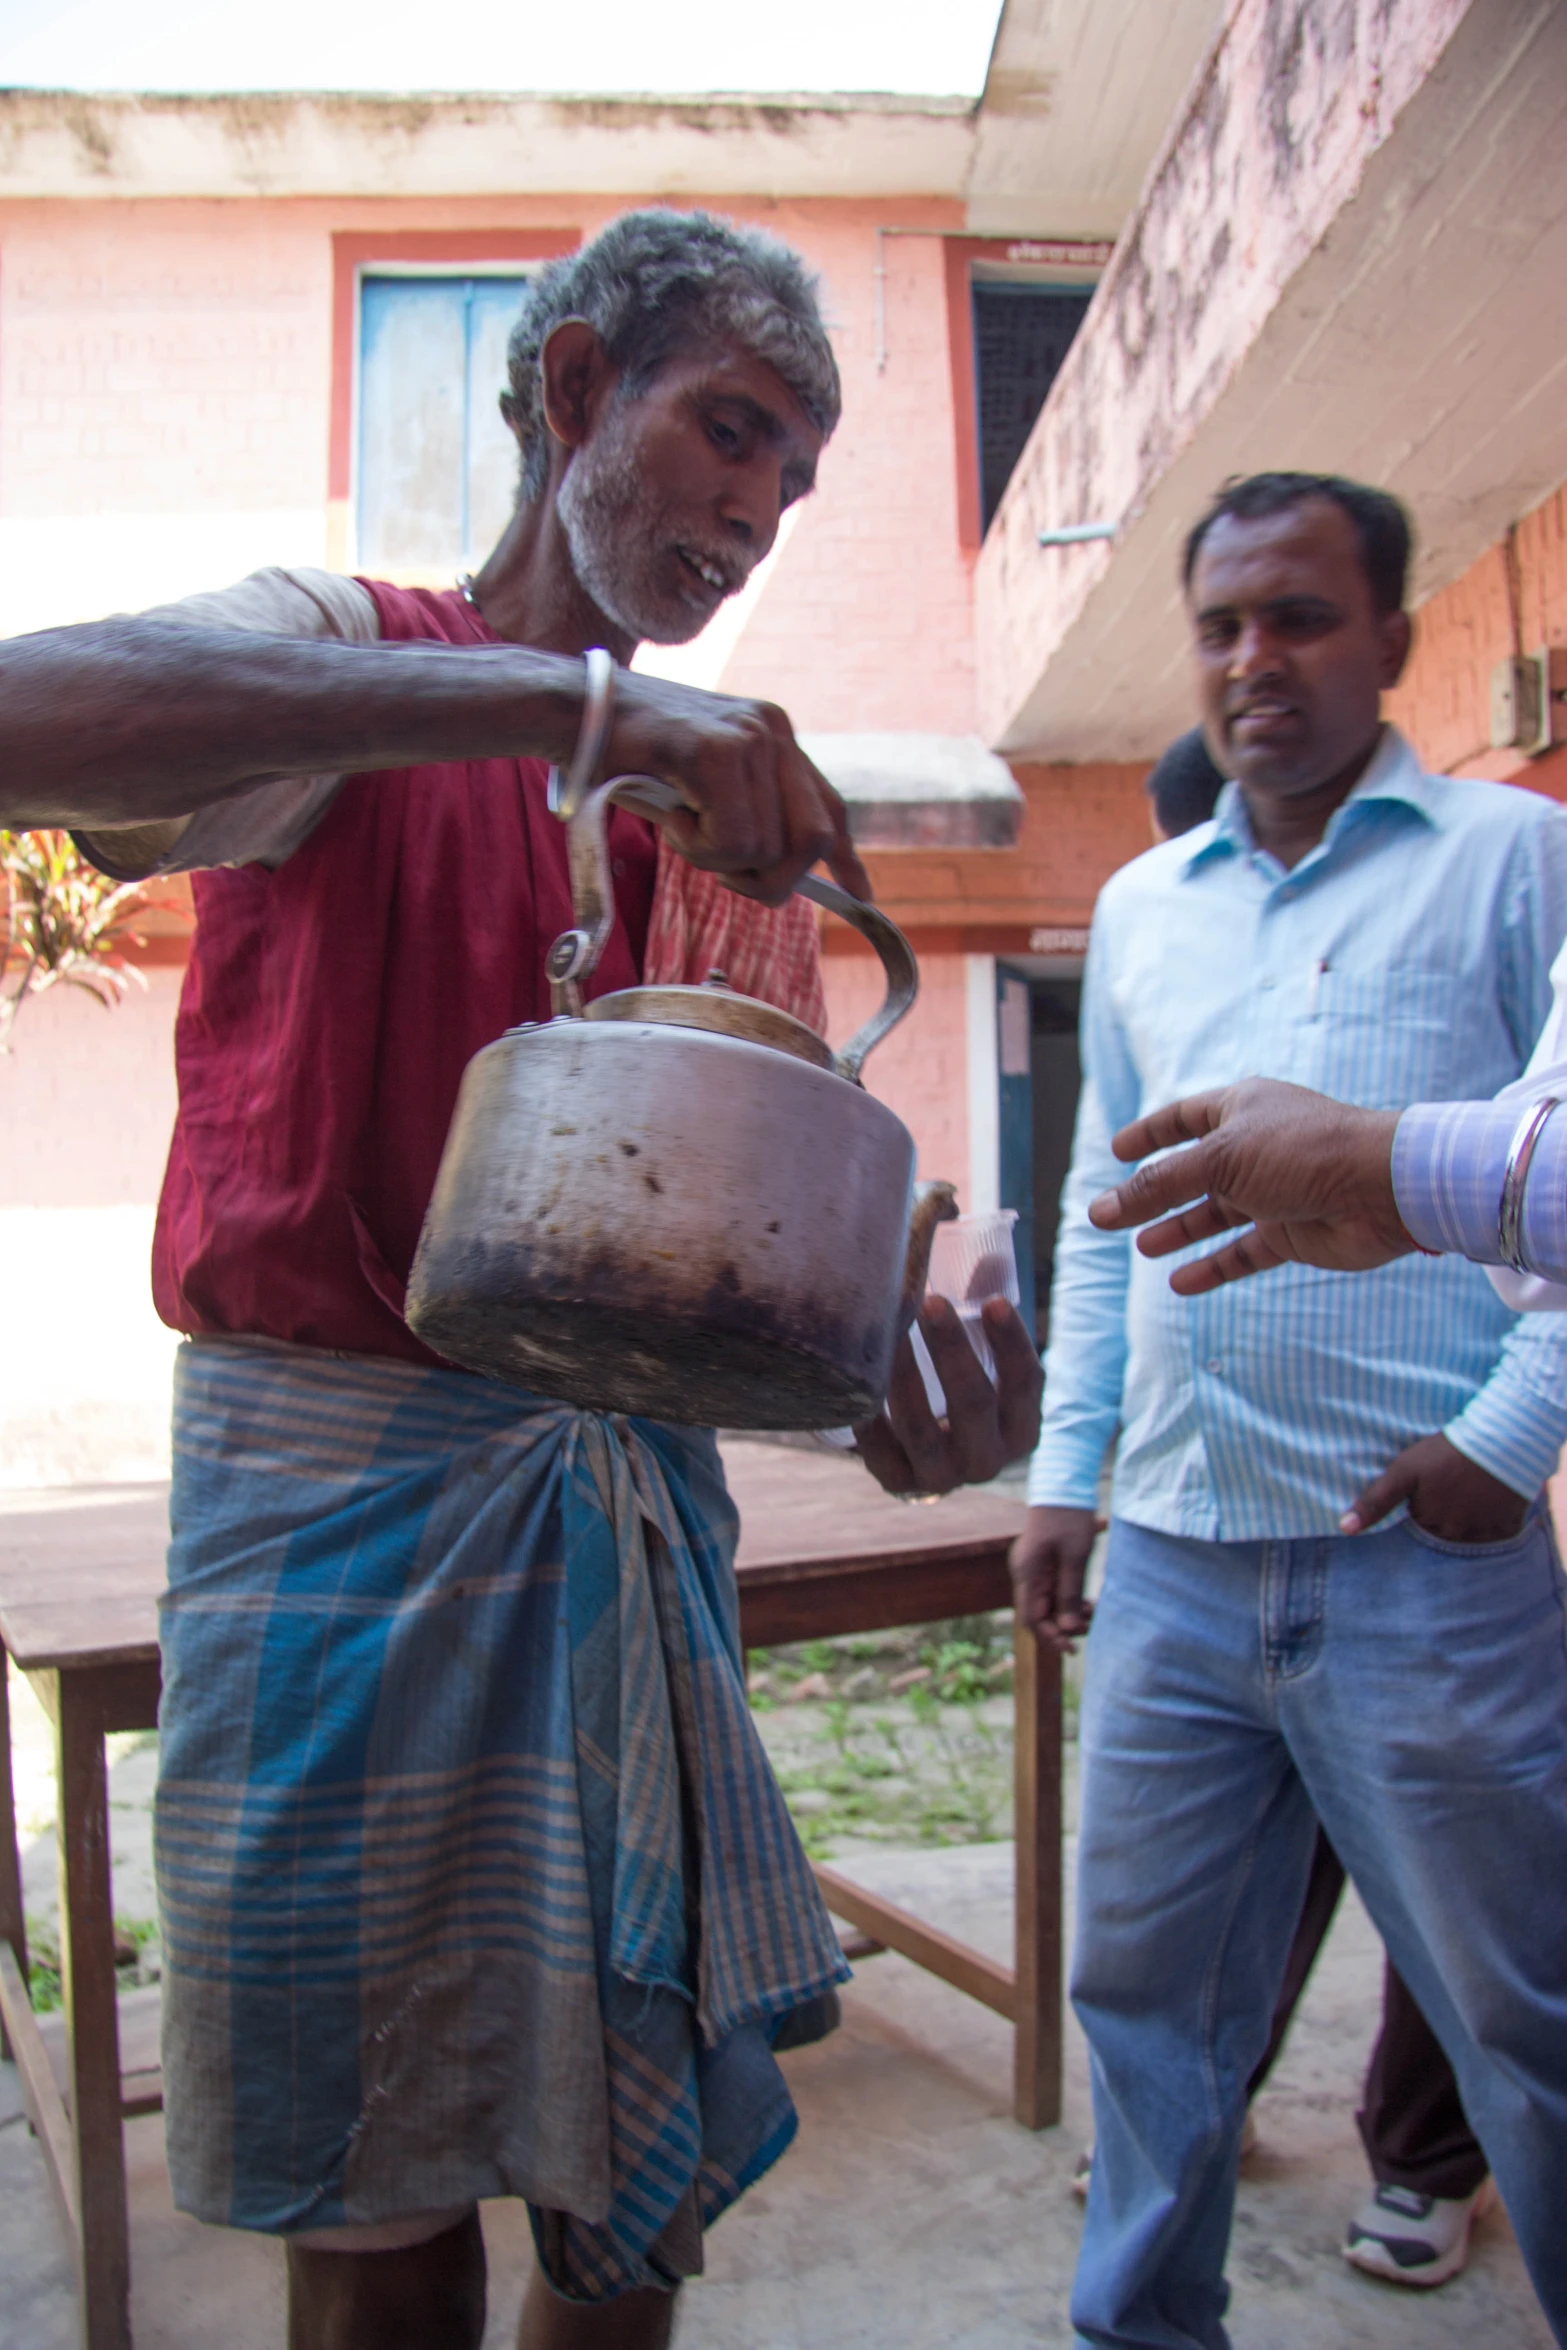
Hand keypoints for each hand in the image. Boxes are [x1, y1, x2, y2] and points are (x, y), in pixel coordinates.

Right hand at [606, 671, 869, 905]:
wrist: (569, 711)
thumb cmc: (623, 752)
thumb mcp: (698, 782)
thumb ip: (741, 812)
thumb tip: (773, 874)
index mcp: (774, 732)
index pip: (828, 806)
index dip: (846, 856)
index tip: (862, 894)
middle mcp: (773, 729)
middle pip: (811, 840)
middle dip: (772, 878)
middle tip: (725, 875)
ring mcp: (750, 737)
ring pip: (765, 850)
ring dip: (716, 860)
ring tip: (681, 824)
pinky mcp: (720, 752)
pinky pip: (732, 842)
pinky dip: (696, 848)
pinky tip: (672, 813)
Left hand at [853, 1297, 1042, 1496]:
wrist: (930, 1463)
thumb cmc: (963, 1397)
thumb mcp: (987, 1370)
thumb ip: (985, 1319)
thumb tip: (987, 1257)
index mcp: (1021, 1430)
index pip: (1027, 1384)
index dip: (1012, 1343)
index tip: (994, 1301)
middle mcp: (987, 1459)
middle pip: (974, 1403)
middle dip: (951, 1349)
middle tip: (929, 1302)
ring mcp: (942, 1477)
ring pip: (920, 1425)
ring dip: (902, 1372)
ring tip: (886, 1326)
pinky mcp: (898, 1482)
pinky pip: (878, 1448)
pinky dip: (866, 1411)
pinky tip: (855, 1374)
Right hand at [1008, 1505, 1098, 1652]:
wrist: (1064, 1485)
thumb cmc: (1070, 1517)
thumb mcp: (1075, 1556)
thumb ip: (1070, 1592)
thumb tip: (1067, 1628)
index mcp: (1028, 1573)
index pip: (1032, 1618)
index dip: (1051, 1636)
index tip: (1073, 1647)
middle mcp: (1026, 1574)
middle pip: (1039, 1613)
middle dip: (1063, 1626)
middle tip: (1090, 1626)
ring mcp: (1034, 1569)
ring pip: (1048, 1603)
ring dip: (1068, 1614)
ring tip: (1092, 1613)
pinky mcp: (1044, 1564)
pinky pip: (1053, 1590)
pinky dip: (1069, 1600)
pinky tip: (1087, 1602)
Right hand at [1087, 1078, 1412, 1293]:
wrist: (1382, 1189)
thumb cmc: (1304, 1153)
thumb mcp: (1219, 1160)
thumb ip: (1159, 1186)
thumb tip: (1102, 1208)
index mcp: (1242, 1110)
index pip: (1184, 1118)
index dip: (1150, 1134)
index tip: (1118, 1150)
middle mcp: (1258, 1148)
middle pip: (1194, 1173)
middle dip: (1154, 1195)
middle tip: (1110, 1216)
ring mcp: (1277, 1191)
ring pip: (1217, 1214)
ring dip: (1180, 1230)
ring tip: (1143, 1247)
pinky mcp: (1294, 1232)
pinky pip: (1244, 1252)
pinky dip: (1214, 1266)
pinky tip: (1181, 1282)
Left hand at [1342, 1431, 1530, 1541]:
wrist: (1498, 1440)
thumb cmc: (1445, 1453)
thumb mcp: (1404, 1472)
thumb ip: (1375, 1501)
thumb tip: (1345, 1529)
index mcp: (1429, 1525)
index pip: (1417, 1531)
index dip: (1419, 1512)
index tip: (1425, 1496)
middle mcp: (1456, 1536)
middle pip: (1443, 1537)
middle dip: (1442, 1520)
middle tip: (1449, 1492)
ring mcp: (1483, 1534)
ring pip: (1468, 1539)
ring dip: (1466, 1523)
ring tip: (1467, 1496)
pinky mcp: (1507, 1527)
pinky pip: (1496, 1537)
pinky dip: (1491, 1525)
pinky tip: (1487, 1503)